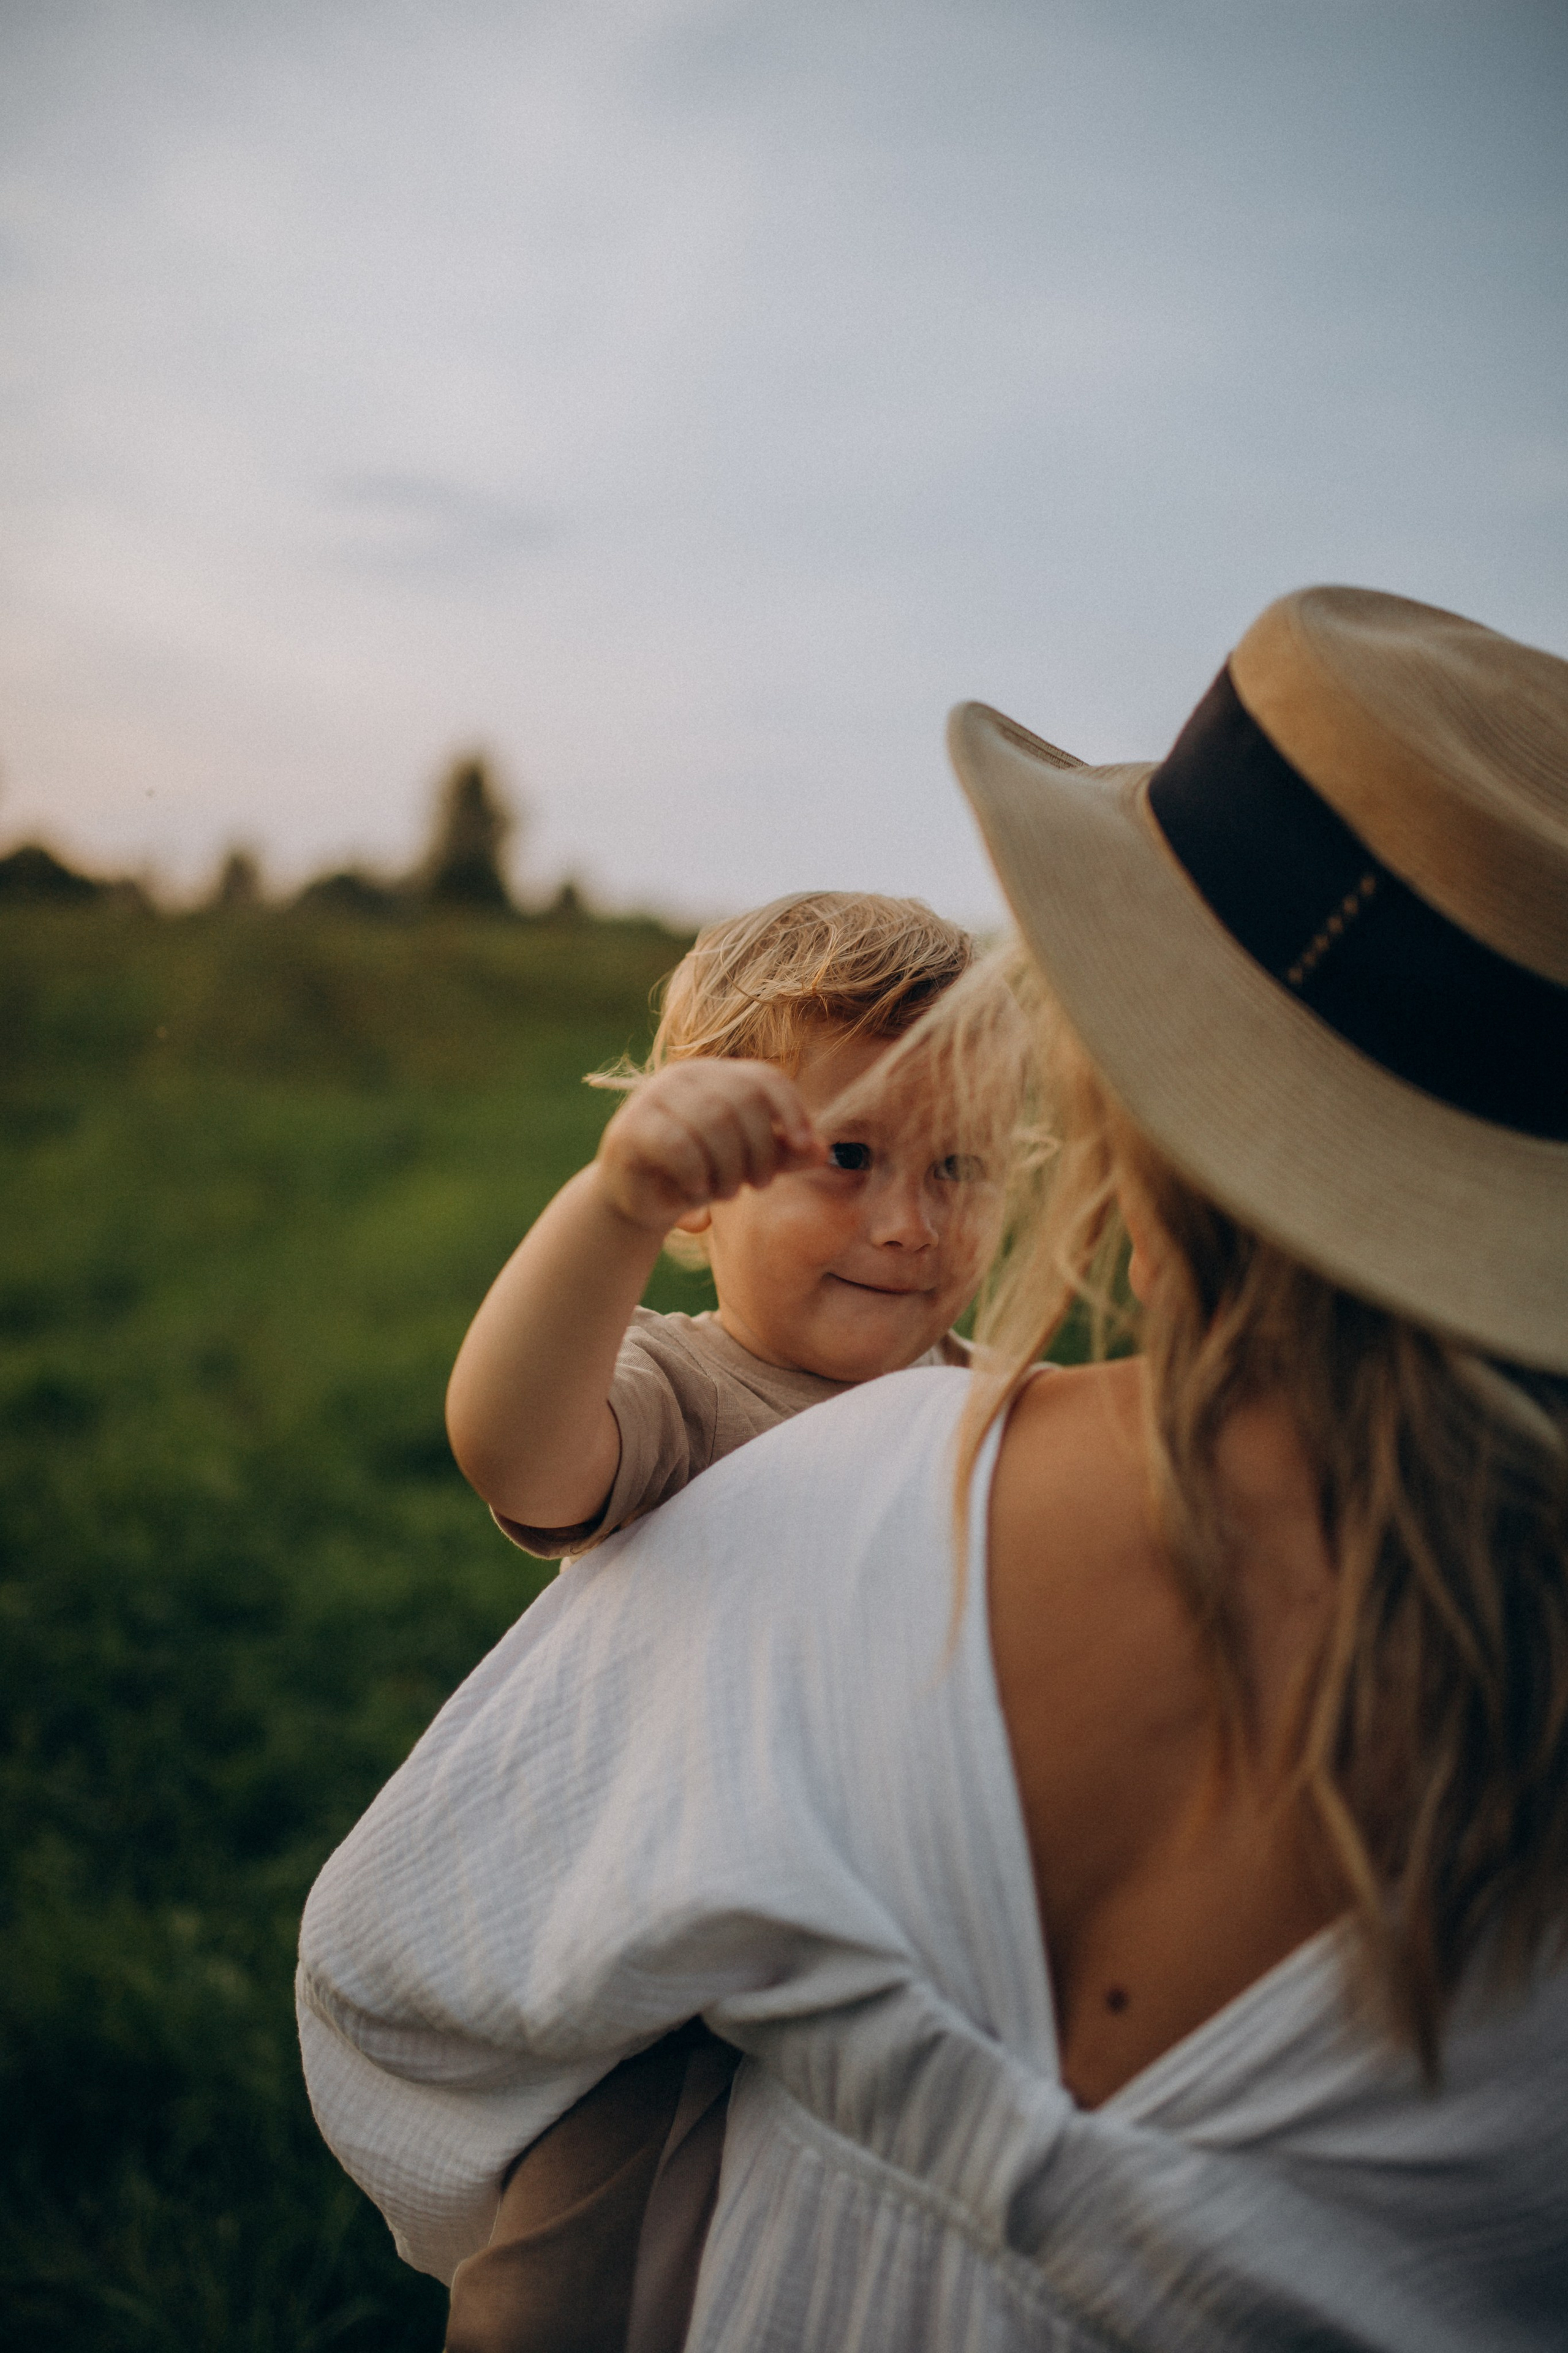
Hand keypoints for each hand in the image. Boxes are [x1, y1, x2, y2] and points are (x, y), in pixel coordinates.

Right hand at [595, 1059, 826, 1233]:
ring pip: (712, 1120)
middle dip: (761, 1149)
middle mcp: (685, 1075)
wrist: (641, 1202)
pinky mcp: (630, 1127)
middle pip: (743, 1099)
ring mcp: (653, 1097)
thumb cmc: (700, 1175)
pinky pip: (679, 1145)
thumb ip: (784, 1154)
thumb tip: (822, 1150)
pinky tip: (698, 1191)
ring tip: (727, 1193)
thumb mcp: (749, 1164)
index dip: (791, 1110)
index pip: (764, 1078)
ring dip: (729, 1168)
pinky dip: (698, 1175)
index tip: (805, 1146)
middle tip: (760, 1185)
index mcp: (717, 1074)